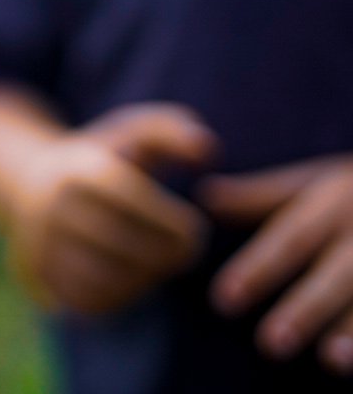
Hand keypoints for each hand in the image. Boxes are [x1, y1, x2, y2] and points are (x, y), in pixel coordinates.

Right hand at [8, 103, 214, 314]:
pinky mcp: (43, 273)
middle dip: (168, 255)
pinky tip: (136, 277)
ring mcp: (43, 243)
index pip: (134, 203)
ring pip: (108, 277)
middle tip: (187, 254)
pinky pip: (91, 298)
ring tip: (163, 264)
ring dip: (148, 278)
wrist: (33, 182)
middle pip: (124, 244)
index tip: (196, 229)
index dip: (174, 223)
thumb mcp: (131, 131)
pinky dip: (122, 295)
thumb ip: (172, 130)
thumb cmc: (102, 157)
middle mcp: (52, 207)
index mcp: (77, 170)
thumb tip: (208, 148)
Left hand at [204, 156, 352, 374]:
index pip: (290, 239)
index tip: (223, 301)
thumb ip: (262, 196)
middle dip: (305, 308)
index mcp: (334, 203)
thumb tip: (205, 196)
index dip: (258, 269)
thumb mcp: (314, 181)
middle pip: (336, 274)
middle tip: (270, 344)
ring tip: (330, 360)